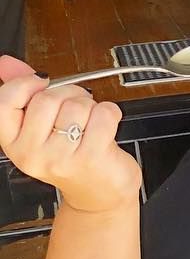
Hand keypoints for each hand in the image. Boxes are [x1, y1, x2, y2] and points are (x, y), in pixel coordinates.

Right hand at [0, 56, 141, 213]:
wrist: (99, 195)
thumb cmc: (73, 158)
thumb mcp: (42, 128)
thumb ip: (24, 94)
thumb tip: (6, 63)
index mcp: (13, 142)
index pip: (6, 100)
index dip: (27, 83)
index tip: (43, 83)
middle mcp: (32, 153)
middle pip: (47, 98)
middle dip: (68, 94)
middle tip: (77, 109)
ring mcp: (61, 158)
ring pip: (77, 105)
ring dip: (91, 106)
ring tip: (90, 123)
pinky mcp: (91, 158)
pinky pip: (103, 114)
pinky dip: (111, 113)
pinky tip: (107, 127)